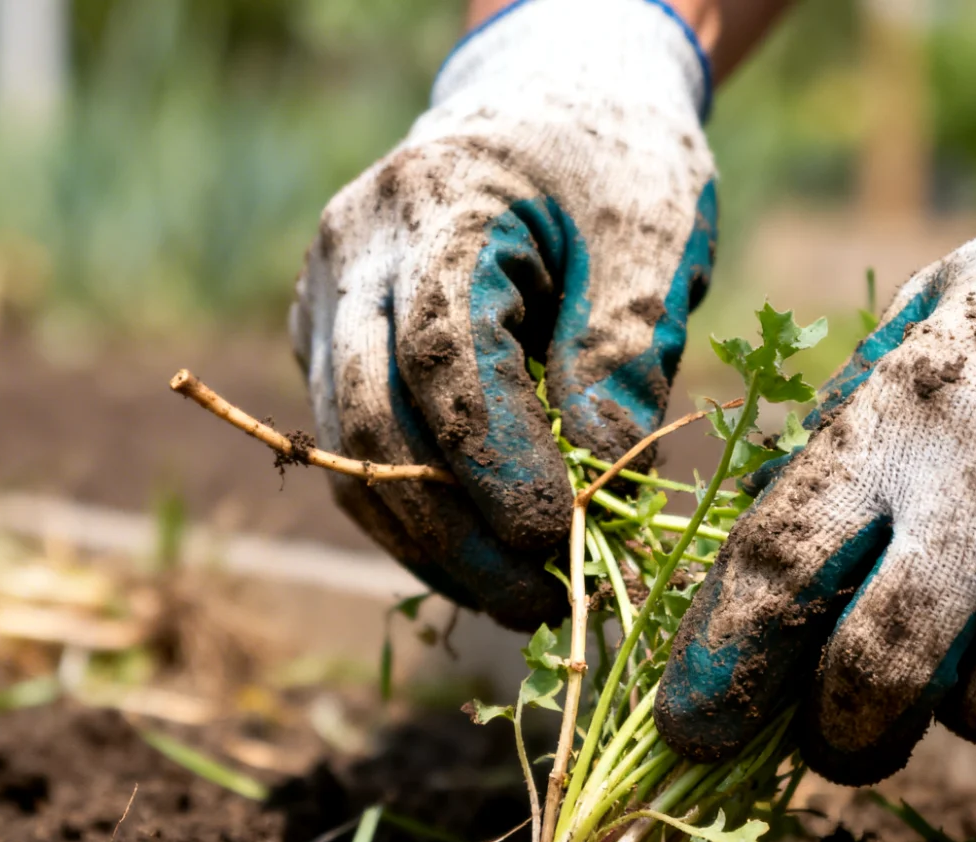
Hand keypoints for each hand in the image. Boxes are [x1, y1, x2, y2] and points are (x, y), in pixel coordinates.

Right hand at [290, 0, 715, 629]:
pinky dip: (418, 514)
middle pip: (372, 424)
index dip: (496, 466)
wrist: (549, 103)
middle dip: (456, 535)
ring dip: (432, 544)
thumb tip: (601, 488)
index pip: (444, 359)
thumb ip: (622, 356)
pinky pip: (358, 447)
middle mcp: (351, 252)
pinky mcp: (328, 343)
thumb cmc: (613, 164)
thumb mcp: (651, 239)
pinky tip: (486, 558)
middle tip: (545, 604)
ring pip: (349, 453)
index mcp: (435, 202)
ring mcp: (324, 299)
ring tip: (525, 601)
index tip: (561, 541)